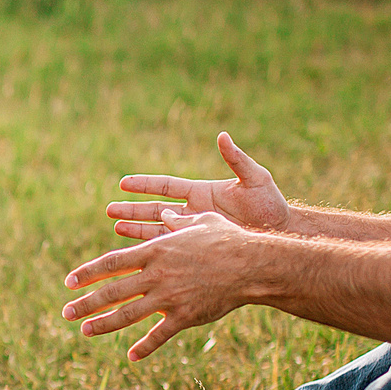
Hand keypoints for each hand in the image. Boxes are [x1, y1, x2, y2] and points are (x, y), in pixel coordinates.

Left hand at [63, 207, 266, 360]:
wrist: (252, 264)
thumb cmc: (229, 239)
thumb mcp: (201, 221)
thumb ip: (178, 220)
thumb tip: (166, 212)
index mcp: (155, 251)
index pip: (111, 263)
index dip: (88, 273)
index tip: (69, 282)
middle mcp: (156, 274)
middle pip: (112, 291)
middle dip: (86, 303)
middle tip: (66, 312)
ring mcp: (169, 297)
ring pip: (128, 314)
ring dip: (103, 324)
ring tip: (84, 331)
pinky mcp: (185, 316)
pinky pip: (159, 335)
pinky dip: (144, 347)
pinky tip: (131, 356)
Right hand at [109, 131, 290, 236]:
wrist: (282, 232)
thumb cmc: (271, 204)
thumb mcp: (255, 179)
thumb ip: (236, 160)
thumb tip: (223, 136)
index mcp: (202, 191)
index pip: (166, 186)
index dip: (145, 184)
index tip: (123, 183)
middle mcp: (194, 210)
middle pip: (156, 208)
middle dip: (132, 209)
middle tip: (109, 209)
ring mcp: (196, 231)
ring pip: (159, 230)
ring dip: (137, 229)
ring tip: (115, 228)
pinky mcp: (200, 248)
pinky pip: (173, 249)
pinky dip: (155, 250)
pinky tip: (137, 253)